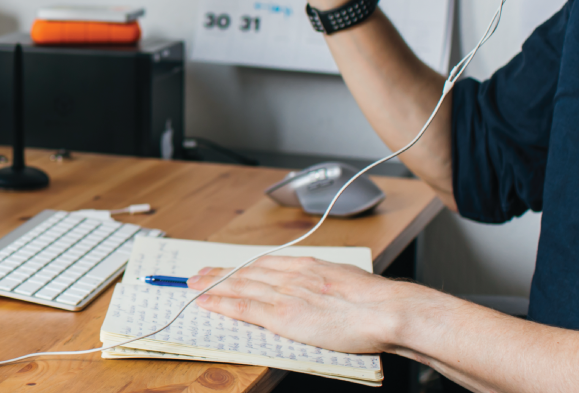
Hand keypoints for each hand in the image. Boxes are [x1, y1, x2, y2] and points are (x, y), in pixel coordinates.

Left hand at [187, 255, 411, 355]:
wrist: (385, 310)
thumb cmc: (376, 302)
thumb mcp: (348, 280)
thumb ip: (329, 282)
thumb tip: (326, 287)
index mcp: (308, 266)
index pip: (265, 263)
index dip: (242, 266)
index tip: (228, 267)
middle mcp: (292, 275)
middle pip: (246, 271)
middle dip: (220, 273)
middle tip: (198, 273)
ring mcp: (285, 294)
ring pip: (239, 285)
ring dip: (213, 285)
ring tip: (193, 285)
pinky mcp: (282, 315)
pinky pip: (244, 307)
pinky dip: (221, 303)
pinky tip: (205, 302)